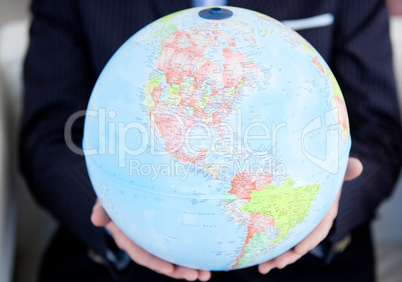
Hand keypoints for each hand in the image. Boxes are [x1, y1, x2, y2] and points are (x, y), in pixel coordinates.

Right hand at [91, 200, 210, 280]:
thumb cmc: (117, 190)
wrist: (127, 183)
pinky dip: (191, 251)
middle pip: (161, 260)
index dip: (155, 262)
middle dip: (178, 270)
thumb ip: (102, 208)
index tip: (170, 269)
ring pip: (172, 255)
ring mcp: (155, 237)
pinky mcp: (166, 230)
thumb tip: (95, 220)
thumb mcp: (108, 197)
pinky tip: (206, 258)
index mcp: (127, 236)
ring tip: (206, 274)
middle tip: (196, 276)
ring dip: (189, 266)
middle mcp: (142, 241)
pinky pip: (178, 243)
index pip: (141, 253)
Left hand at [258, 157, 362, 273]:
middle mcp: (311, 220)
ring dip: (276, 257)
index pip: (320, 227)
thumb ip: (345, 169)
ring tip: (263, 267)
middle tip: (278, 264)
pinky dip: (268, 247)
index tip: (299, 249)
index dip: (310, 239)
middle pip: (301, 241)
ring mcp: (296, 222)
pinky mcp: (282, 220)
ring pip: (287, 243)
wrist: (307, 164)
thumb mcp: (333, 168)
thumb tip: (358, 166)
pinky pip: (276, 236)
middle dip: (290, 255)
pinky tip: (256, 258)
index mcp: (324, 210)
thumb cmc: (322, 168)